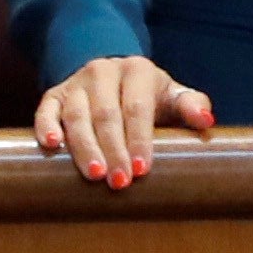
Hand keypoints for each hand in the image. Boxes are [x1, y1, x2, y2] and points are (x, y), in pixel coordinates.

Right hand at [35, 54, 213, 188]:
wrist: (111, 73)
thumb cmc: (146, 95)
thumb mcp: (170, 94)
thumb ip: (190, 105)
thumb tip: (206, 120)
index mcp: (137, 70)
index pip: (138, 107)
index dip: (139, 139)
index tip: (141, 170)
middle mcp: (103, 72)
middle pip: (107, 113)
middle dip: (113, 149)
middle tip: (119, 182)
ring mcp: (76, 83)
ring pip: (77, 115)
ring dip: (84, 146)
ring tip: (93, 175)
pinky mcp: (54, 95)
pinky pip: (46, 110)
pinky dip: (46, 127)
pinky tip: (51, 146)